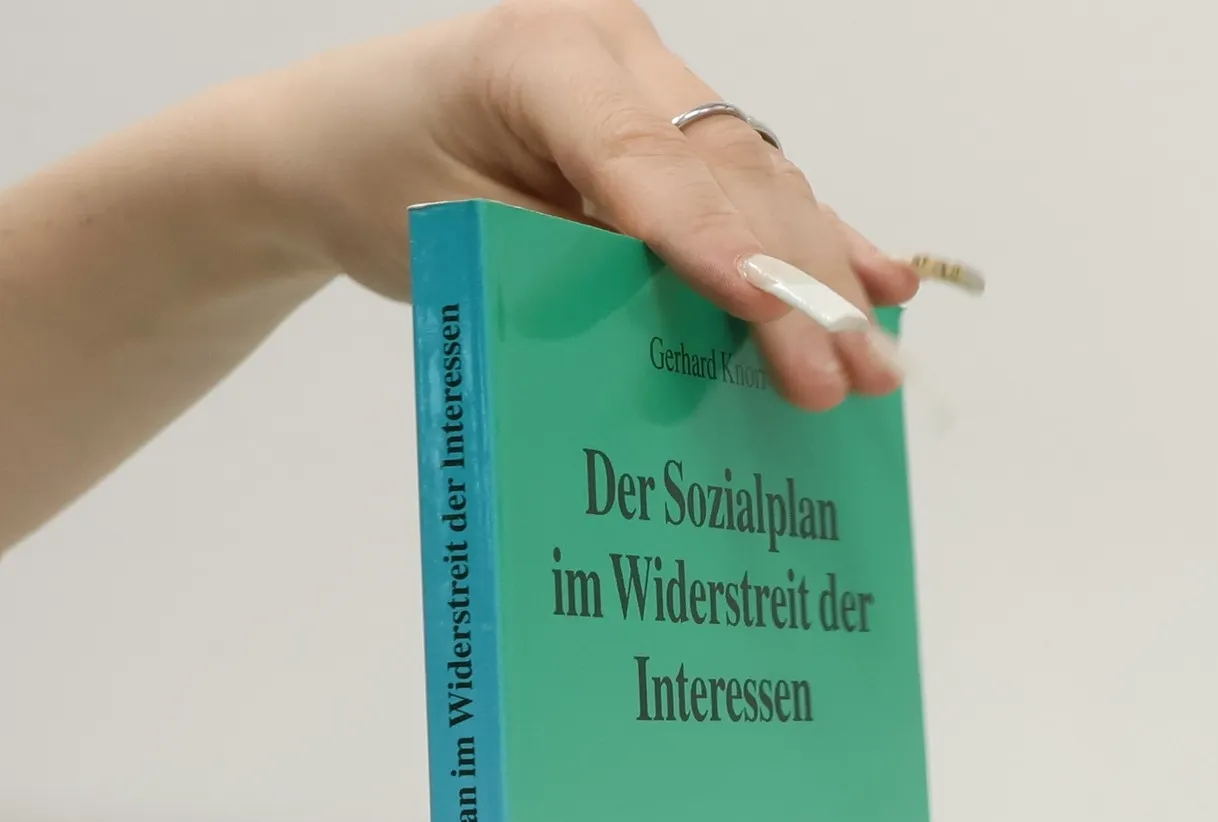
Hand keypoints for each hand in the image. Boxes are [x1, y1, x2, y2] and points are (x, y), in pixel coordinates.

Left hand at [246, 0, 918, 409]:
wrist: (335, 139)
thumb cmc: (375, 181)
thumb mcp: (450, 236)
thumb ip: (561, 268)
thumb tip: (680, 337)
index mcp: (541, 55)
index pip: (645, 160)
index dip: (714, 241)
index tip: (766, 308)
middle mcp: (612, 49)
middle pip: (728, 171)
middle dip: (793, 281)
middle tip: (840, 375)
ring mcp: (649, 79)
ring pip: (759, 177)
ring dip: (823, 272)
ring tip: (873, 358)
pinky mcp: (667, 121)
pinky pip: (752, 182)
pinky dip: (814, 237)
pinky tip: (882, 278)